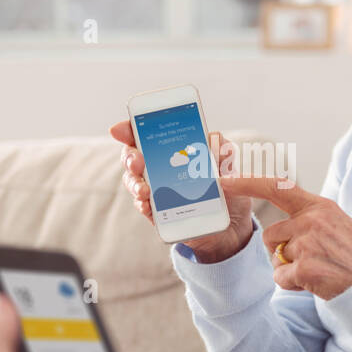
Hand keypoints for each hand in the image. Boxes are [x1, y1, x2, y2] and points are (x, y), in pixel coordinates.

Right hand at [108, 120, 252, 261]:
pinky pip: (145, 208)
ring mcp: (156, 190)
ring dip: (135, 185)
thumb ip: (221, 147)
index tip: (118, 130)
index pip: (144, 134)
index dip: (128, 129)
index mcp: (170, 149)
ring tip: (144, 190)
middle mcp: (158, 167)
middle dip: (130, 158)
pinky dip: (144, 206)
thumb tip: (212, 138)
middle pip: (132, 158)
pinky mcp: (159, 213)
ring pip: (134, 183)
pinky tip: (148, 205)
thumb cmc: (225, 186)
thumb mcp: (227, 163)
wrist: (233, 221)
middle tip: (137, 162)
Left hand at [219, 176, 351, 299]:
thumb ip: (310, 220)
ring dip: (290, 269)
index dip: (247, 183)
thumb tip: (280, 229)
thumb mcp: (338, 225)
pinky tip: (318, 283)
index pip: (277, 188)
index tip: (223, 180)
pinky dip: (294, 285)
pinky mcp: (306, 267)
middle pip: (270, 235)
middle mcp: (313, 220)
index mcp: (320, 206)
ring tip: (319, 271)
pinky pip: (281, 278)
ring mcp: (309, 243)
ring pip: (276, 259)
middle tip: (312, 261)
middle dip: (281, 252)